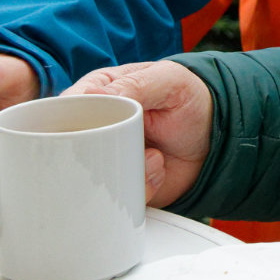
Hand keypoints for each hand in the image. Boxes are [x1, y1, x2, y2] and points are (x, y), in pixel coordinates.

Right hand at [64, 61, 212, 207]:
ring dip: (127, 171)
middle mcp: (94, 128)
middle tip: (135, 145)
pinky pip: (114, 198)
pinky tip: (158, 167)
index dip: (70, 123)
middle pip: (70, 149)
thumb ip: (135, 84)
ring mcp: (104, 159)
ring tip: (155, 156)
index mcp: (97, 93)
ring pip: (90, 179)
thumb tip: (92, 96)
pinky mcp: (117, 185)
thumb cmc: (189, 100)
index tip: (94, 130)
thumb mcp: (169, 80)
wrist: (216, 136)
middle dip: (99, 154)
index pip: (63, 109)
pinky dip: (140, 187)